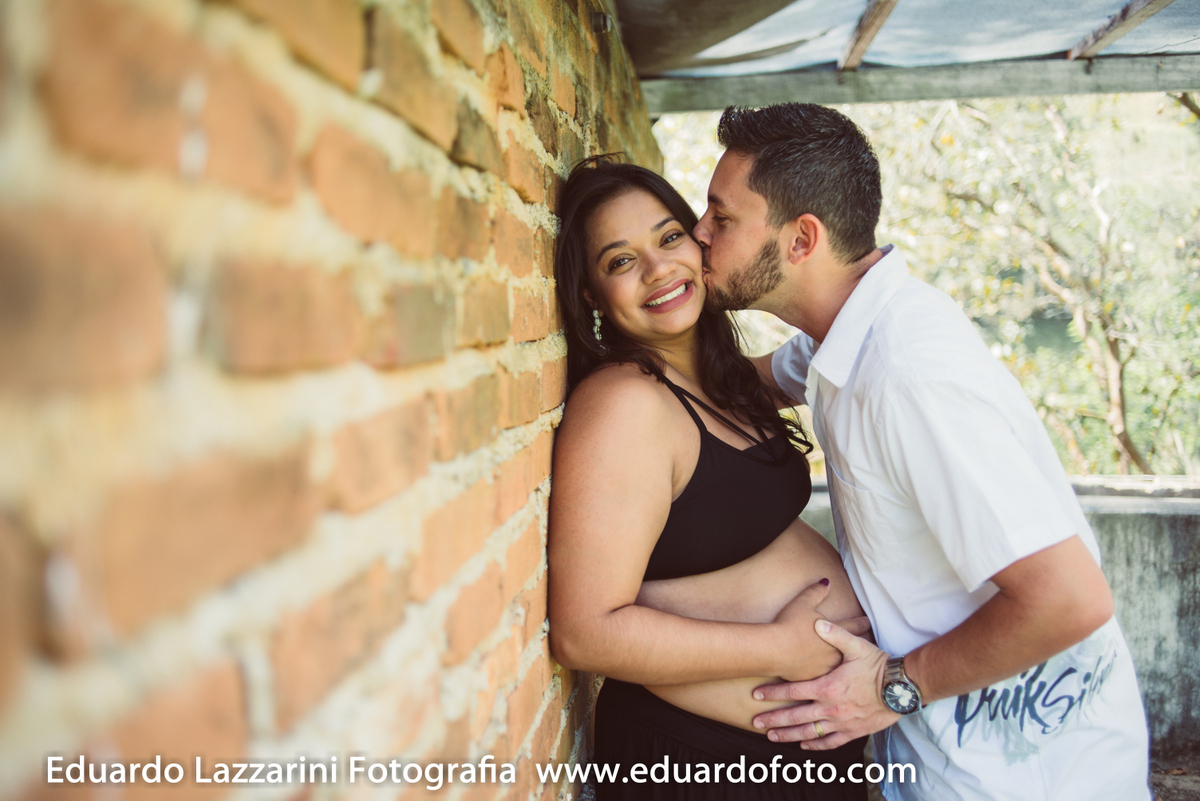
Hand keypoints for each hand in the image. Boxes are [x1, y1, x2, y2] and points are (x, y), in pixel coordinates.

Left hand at [752, 619, 897, 748]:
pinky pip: (830, 742)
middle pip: (795, 716)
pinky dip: (816, 745)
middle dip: (774, 719)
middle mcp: (831, 707)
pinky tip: (804, 745)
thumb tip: (818, 621)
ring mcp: (841, 722)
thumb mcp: (857, 646)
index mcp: (828, 687)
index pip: (793, 691)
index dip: (773, 693)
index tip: (756, 696)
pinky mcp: (853, 732)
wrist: (902, 688)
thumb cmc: (879, 665)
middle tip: (756, 722)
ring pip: (809, 732)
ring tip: (772, 737)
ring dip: (789, 735)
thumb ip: (835, 634)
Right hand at [771, 580, 871, 681]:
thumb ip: (817, 592)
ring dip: (840, 662)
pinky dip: (821, 671)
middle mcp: (834, 652)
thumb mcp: (803, 603)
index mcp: (835, 633)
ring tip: (842, 662)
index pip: (853, 626)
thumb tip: (826, 582)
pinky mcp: (812, 678)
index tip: (867, 621)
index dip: (861, 622)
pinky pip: (820, 675)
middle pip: (849, 648)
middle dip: (854, 645)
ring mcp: (823, 667)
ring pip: (836, 665)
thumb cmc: (789, 625)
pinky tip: (821, 672)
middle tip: (858, 645)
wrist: (774, 650)